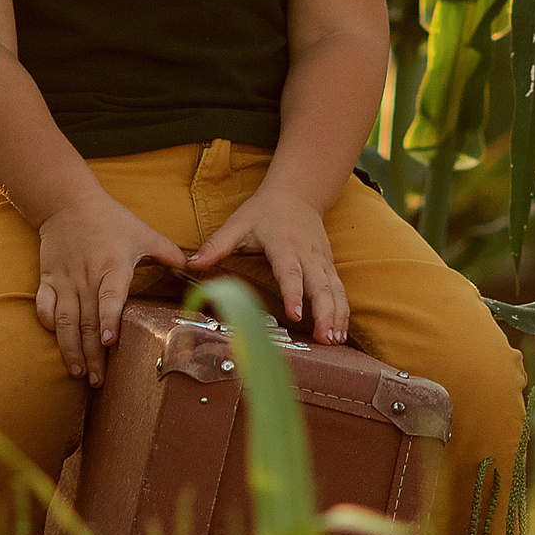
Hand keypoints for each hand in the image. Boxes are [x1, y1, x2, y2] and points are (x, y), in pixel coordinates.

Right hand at [34, 192, 188, 386]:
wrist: (67, 202)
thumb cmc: (110, 219)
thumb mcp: (143, 232)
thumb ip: (169, 252)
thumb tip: (198, 267)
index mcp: (113, 266)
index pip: (110, 297)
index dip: (109, 320)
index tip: (110, 342)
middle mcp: (87, 277)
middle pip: (87, 321)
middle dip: (92, 354)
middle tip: (98, 380)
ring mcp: (65, 280)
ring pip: (64, 320)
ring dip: (70, 348)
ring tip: (78, 372)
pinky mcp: (48, 278)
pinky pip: (44, 307)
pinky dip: (49, 326)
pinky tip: (58, 343)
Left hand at [184, 185, 347, 343]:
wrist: (297, 194)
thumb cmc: (264, 211)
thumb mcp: (237, 223)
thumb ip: (216, 245)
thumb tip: (191, 265)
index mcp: (284, 245)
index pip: (290, 272)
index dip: (293, 293)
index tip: (295, 314)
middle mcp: (308, 254)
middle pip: (320, 286)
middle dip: (325, 313)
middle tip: (324, 339)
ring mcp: (322, 261)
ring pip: (335, 290)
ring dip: (337, 316)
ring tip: (334, 341)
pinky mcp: (329, 267)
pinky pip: (340, 291)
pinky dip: (343, 312)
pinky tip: (340, 332)